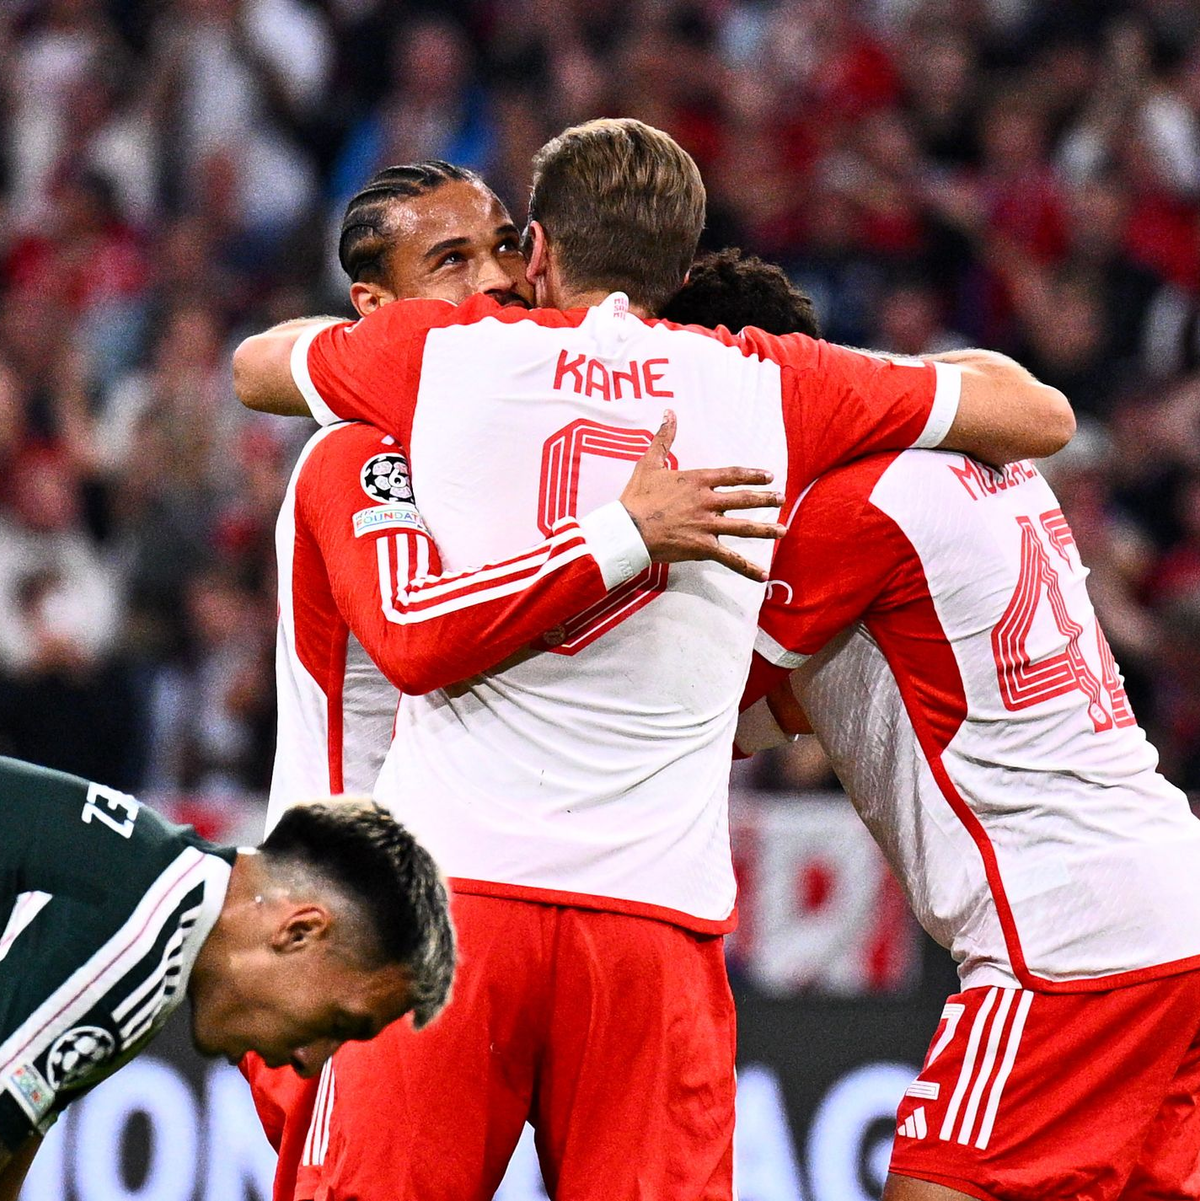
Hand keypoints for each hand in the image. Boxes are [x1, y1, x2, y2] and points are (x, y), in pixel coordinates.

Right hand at [620, 411, 784, 582]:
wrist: (627, 530)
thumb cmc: (636, 497)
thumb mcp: (649, 463)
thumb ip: (664, 438)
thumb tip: (669, 412)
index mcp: (697, 481)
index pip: (732, 475)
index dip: (752, 474)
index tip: (768, 475)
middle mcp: (707, 501)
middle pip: (743, 499)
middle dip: (765, 499)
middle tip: (781, 499)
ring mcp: (707, 525)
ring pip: (744, 527)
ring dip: (765, 528)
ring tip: (782, 530)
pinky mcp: (702, 547)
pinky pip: (729, 558)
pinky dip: (746, 567)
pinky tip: (762, 574)